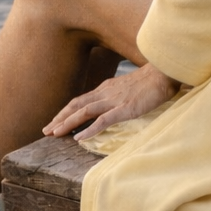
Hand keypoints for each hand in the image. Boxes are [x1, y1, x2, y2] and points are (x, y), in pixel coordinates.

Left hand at [43, 63, 180, 141]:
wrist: (165, 72)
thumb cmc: (153, 80)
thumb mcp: (131, 88)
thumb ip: (120, 96)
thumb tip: (116, 105)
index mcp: (106, 88)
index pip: (80, 100)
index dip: (66, 111)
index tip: (55, 121)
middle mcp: (105, 93)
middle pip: (76, 105)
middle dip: (59, 118)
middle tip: (45, 131)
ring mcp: (114, 100)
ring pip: (84, 112)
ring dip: (67, 123)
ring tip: (55, 134)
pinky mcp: (124, 108)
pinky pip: (102, 120)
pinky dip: (89, 130)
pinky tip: (79, 139)